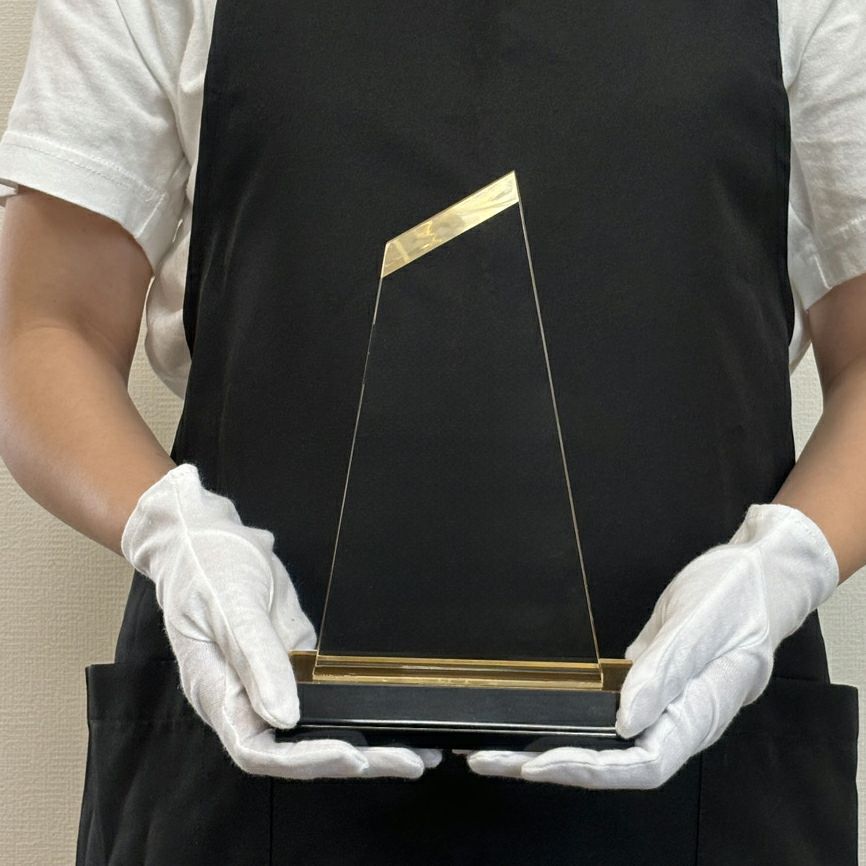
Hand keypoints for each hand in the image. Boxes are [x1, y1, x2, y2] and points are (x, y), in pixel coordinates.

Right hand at [121, 462, 441, 778]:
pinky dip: (358, 710)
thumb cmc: (205, 565)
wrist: (205, 536)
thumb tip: (285, 717)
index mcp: (218, 693)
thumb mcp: (232, 606)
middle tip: (409, 761)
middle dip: (353, 760)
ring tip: (415, 751)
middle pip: (296, 751)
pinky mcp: (293, 664)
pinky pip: (325, 697)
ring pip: (315, 729)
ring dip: (364, 744)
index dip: (307, 760)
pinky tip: (394, 715)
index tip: (352, 755)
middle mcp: (244, 699)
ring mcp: (270, 683)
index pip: (260, 750)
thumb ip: (257, 660)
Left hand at [464, 502, 838, 788]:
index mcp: (700, 713)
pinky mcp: (649, 687)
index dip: (588, 770)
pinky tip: (538, 723)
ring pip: (608, 748)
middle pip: (615, 766)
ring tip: (498, 752)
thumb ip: (667, 672)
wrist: (760, 572)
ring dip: (554, 752)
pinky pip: (608, 719)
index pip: (642, 765)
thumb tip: (627, 723)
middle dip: (553, 767)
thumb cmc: (740, 594)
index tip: (537, 762)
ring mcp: (664, 707)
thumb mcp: (701, 623)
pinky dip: (571, 725)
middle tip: (492, 760)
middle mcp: (679, 720)